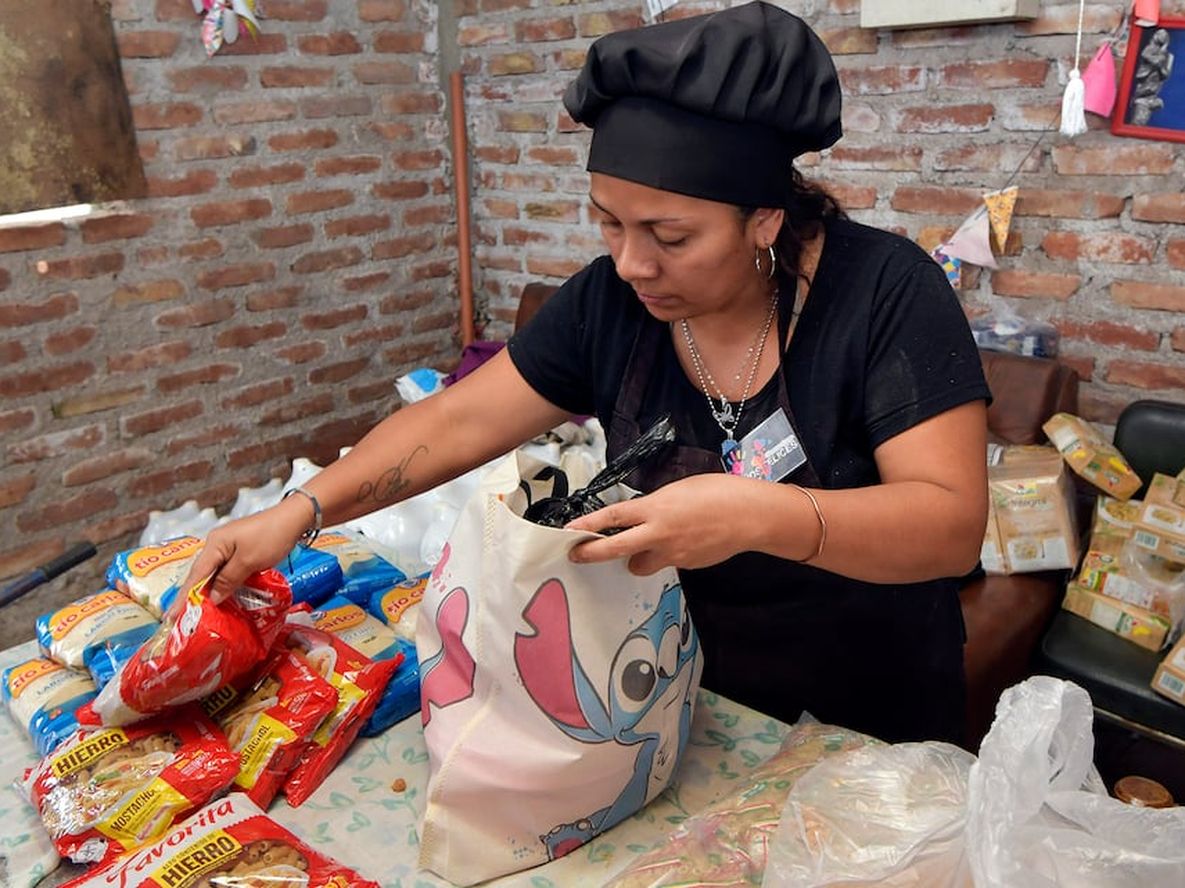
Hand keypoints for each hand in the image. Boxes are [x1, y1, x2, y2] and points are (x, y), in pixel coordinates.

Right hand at [180, 495, 311, 603]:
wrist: (294, 518)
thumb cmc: (272, 536)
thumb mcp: (249, 561)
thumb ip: (228, 580)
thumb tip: (212, 598)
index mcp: (214, 544)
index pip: (195, 575)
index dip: (183, 597)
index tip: (171, 616)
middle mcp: (216, 545)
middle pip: (201, 575)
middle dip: (192, 596)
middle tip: (181, 620)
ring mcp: (228, 547)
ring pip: (213, 574)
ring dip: (207, 592)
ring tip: (197, 614)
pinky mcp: (239, 551)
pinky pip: (225, 571)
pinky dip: (222, 585)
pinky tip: (220, 598)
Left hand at [564, 474, 755, 575]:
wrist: (751, 516)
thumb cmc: (718, 492)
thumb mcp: (678, 490)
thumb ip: (655, 506)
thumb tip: (644, 517)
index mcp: (655, 508)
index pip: (612, 517)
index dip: (587, 525)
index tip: (568, 530)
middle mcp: (659, 534)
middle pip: (614, 549)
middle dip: (591, 554)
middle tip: (576, 555)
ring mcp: (673, 554)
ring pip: (639, 565)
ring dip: (635, 558)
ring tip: (643, 546)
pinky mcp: (687, 566)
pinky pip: (666, 564)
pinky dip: (666, 556)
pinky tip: (684, 542)